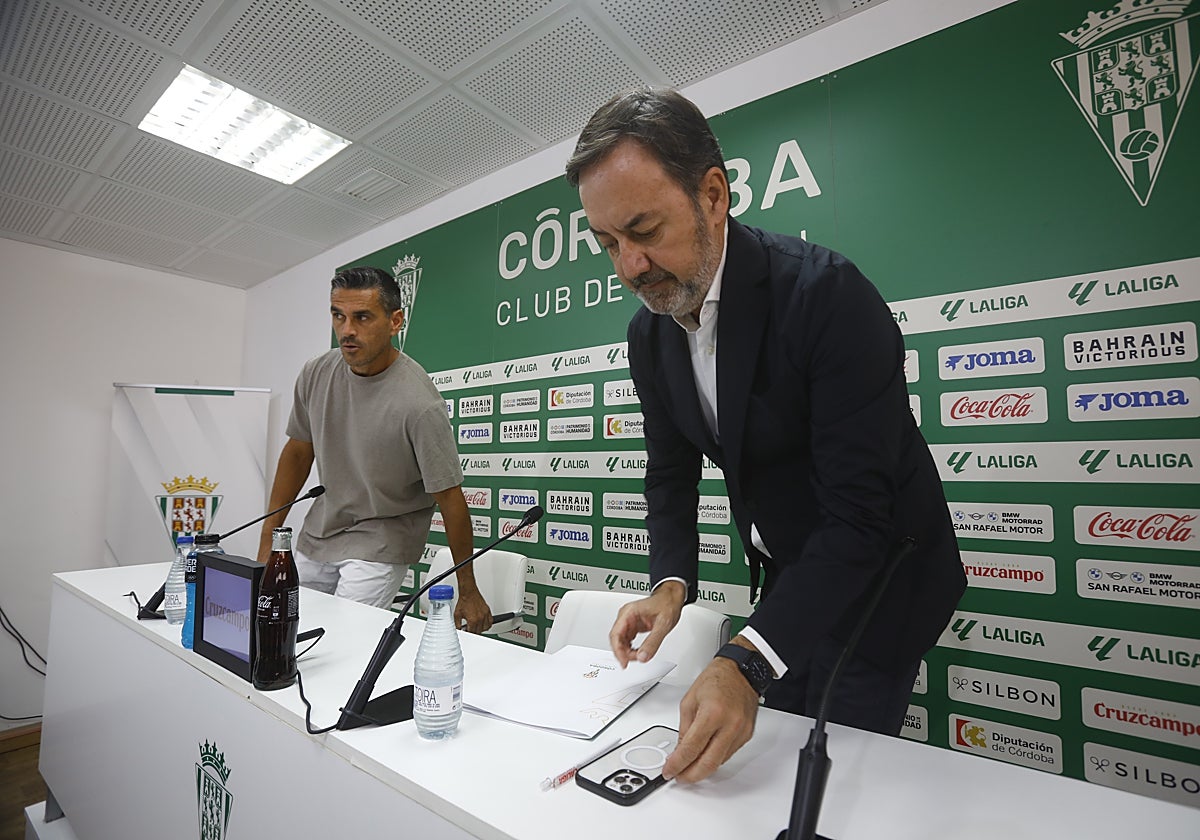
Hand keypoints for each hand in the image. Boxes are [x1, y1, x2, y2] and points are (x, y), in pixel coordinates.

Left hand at [454, 588, 492, 633]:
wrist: (468, 592)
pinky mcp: (487, 611)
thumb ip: (457, 624)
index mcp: (473, 620)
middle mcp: (480, 618)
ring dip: (481, 629)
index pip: (472, 632)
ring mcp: (485, 614)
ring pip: (486, 628)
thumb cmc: (464, 601)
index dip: (468, 633)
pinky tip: (484, 624)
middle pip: (479, 631)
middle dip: (474, 632)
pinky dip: (488, 624)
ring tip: (477, 627)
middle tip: (470, 629)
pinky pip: (490, 621)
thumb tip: (458, 630)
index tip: (467, 631)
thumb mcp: (457, 615)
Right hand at [608, 581, 685, 667]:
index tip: (624, 662)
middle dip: (623, 652)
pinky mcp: (633, 626)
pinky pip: (627, 640)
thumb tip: (643, 657)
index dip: (618, 651)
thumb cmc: (667, 604)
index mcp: (629, 612)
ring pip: (621, 641)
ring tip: (637, 657)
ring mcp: (629, 621)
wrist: (671, 598)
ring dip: (626, 652)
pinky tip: (636, 653)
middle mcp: (626, 616)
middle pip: (616, 639)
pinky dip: (630, 648)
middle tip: (633, 660)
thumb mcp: (663, 625)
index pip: (616, 634)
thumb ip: (652, 642)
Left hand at [663, 656, 758, 782]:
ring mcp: (741, 732)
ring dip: (702, 768)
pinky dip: (714, 758)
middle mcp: (730, 725)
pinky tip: (705, 756)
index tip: (669, 771)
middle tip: (679, 776)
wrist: (741, 671)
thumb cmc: (716, 679)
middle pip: (709, 763)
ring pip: (719, 762)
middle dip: (691, 775)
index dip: (678, 764)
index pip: (692, 748)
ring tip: (688, 766)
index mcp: (713, 713)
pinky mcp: (747, 735)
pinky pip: (728, 754)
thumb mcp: (689, 701)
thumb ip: (684, 729)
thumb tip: (679, 752)